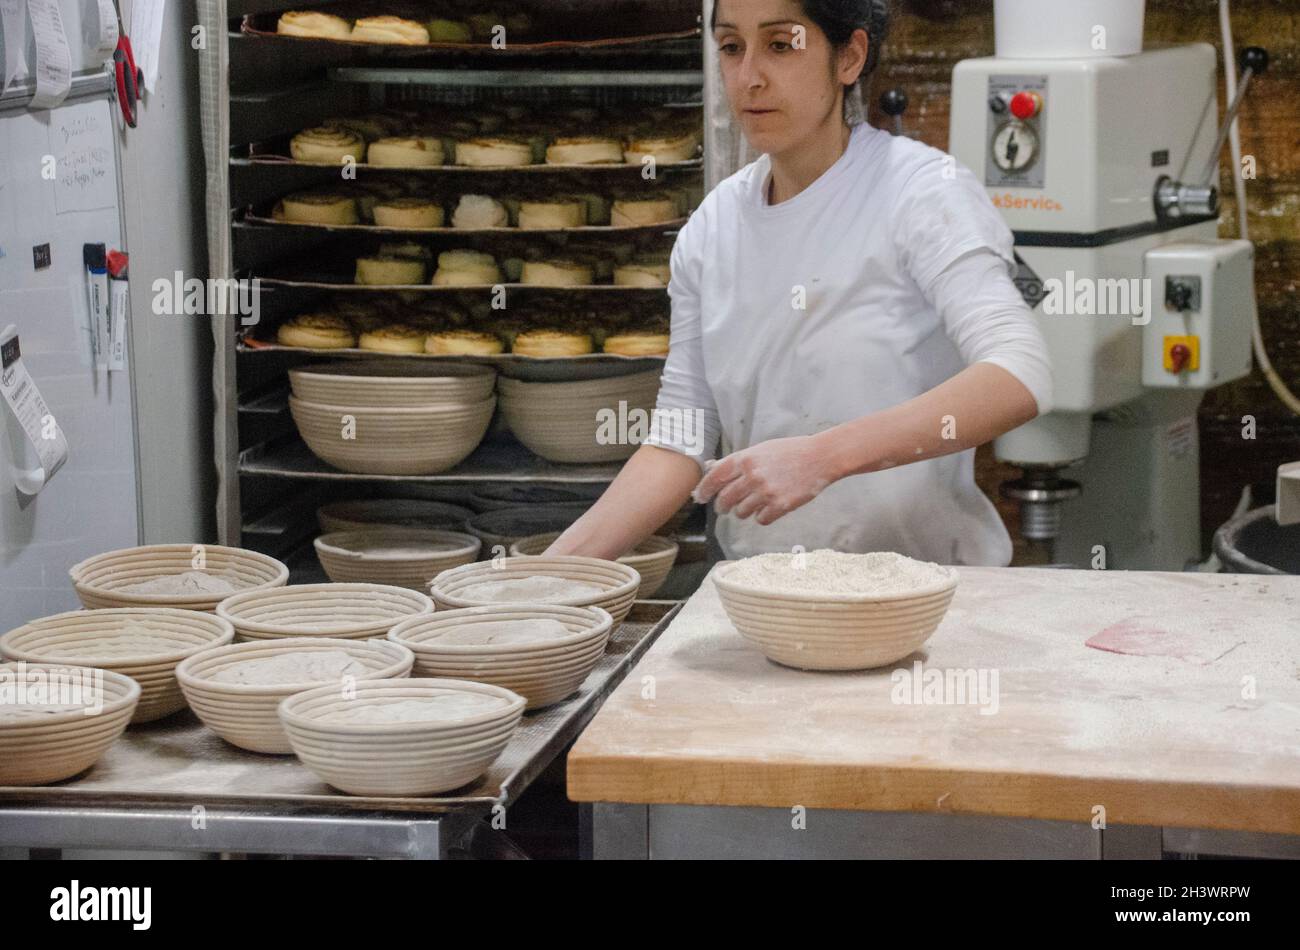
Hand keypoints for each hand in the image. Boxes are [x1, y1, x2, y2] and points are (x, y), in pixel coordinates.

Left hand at [693, 435, 839, 525]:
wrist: (820, 457)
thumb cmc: (790, 451)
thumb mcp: (760, 449)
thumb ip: (736, 461)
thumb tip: (711, 468)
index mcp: (745, 459)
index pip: (714, 478)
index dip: (704, 490)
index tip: (700, 497)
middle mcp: (752, 476)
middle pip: (725, 500)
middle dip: (722, 506)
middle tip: (725, 507)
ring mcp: (766, 492)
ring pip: (741, 513)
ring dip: (743, 512)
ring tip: (753, 504)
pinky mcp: (780, 505)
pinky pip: (760, 520)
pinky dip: (762, 517)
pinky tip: (768, 508)